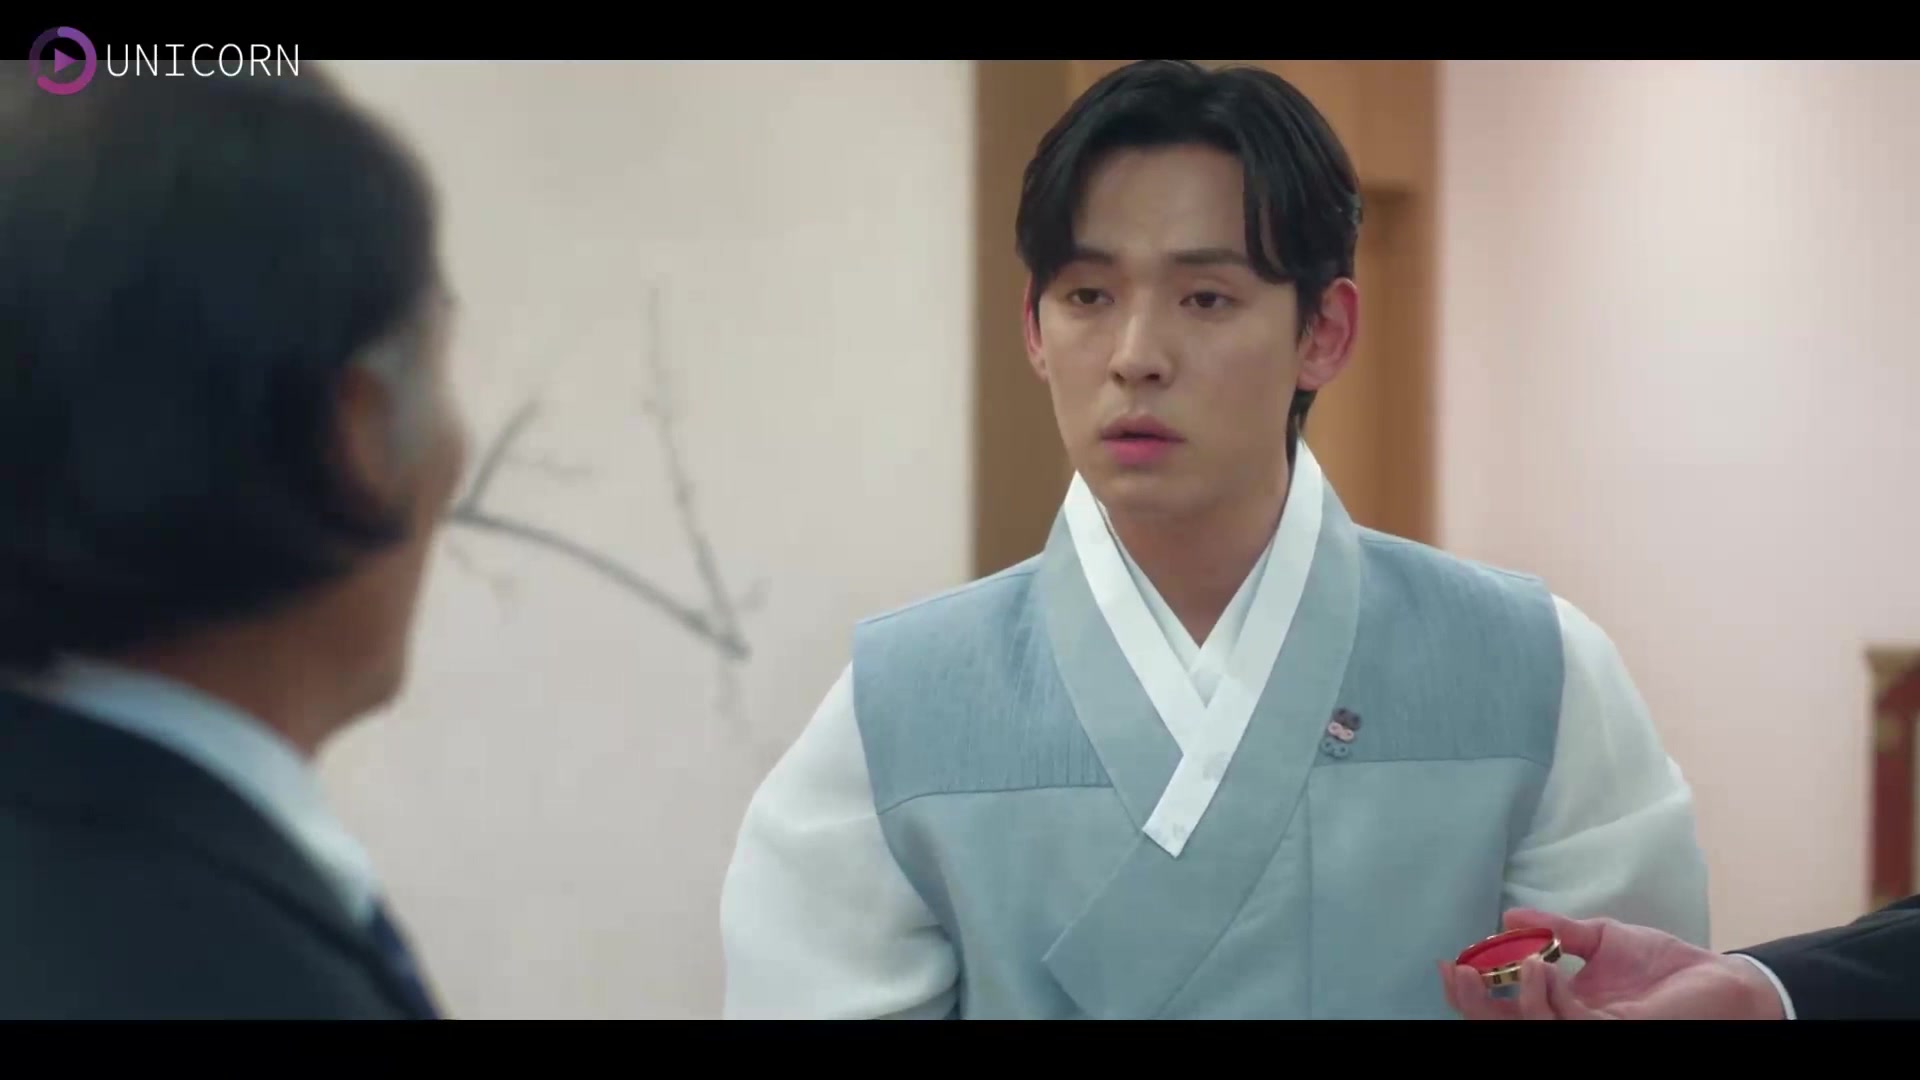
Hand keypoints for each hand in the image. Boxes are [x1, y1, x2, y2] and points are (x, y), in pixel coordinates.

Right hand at [1438, 908, 1786, 1019]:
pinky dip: (1546, 997)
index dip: (1472, 994)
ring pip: (1532, 1028)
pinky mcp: (1619, 1033)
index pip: (1504, 1009)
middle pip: (1504, 1027)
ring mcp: (1593, 1032)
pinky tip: (1540, 966)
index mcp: (1562, 1007)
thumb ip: (1556, 930)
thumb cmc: (1667, 966)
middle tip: (1461, 972)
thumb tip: (1509, 915)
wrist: (1723, 979)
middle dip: (1474, 1005)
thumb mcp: (1600, 937)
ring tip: (1516, 962)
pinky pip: (1569, 1023)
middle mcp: (1570, 1025)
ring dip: (1513, 999)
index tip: (1453, 961)